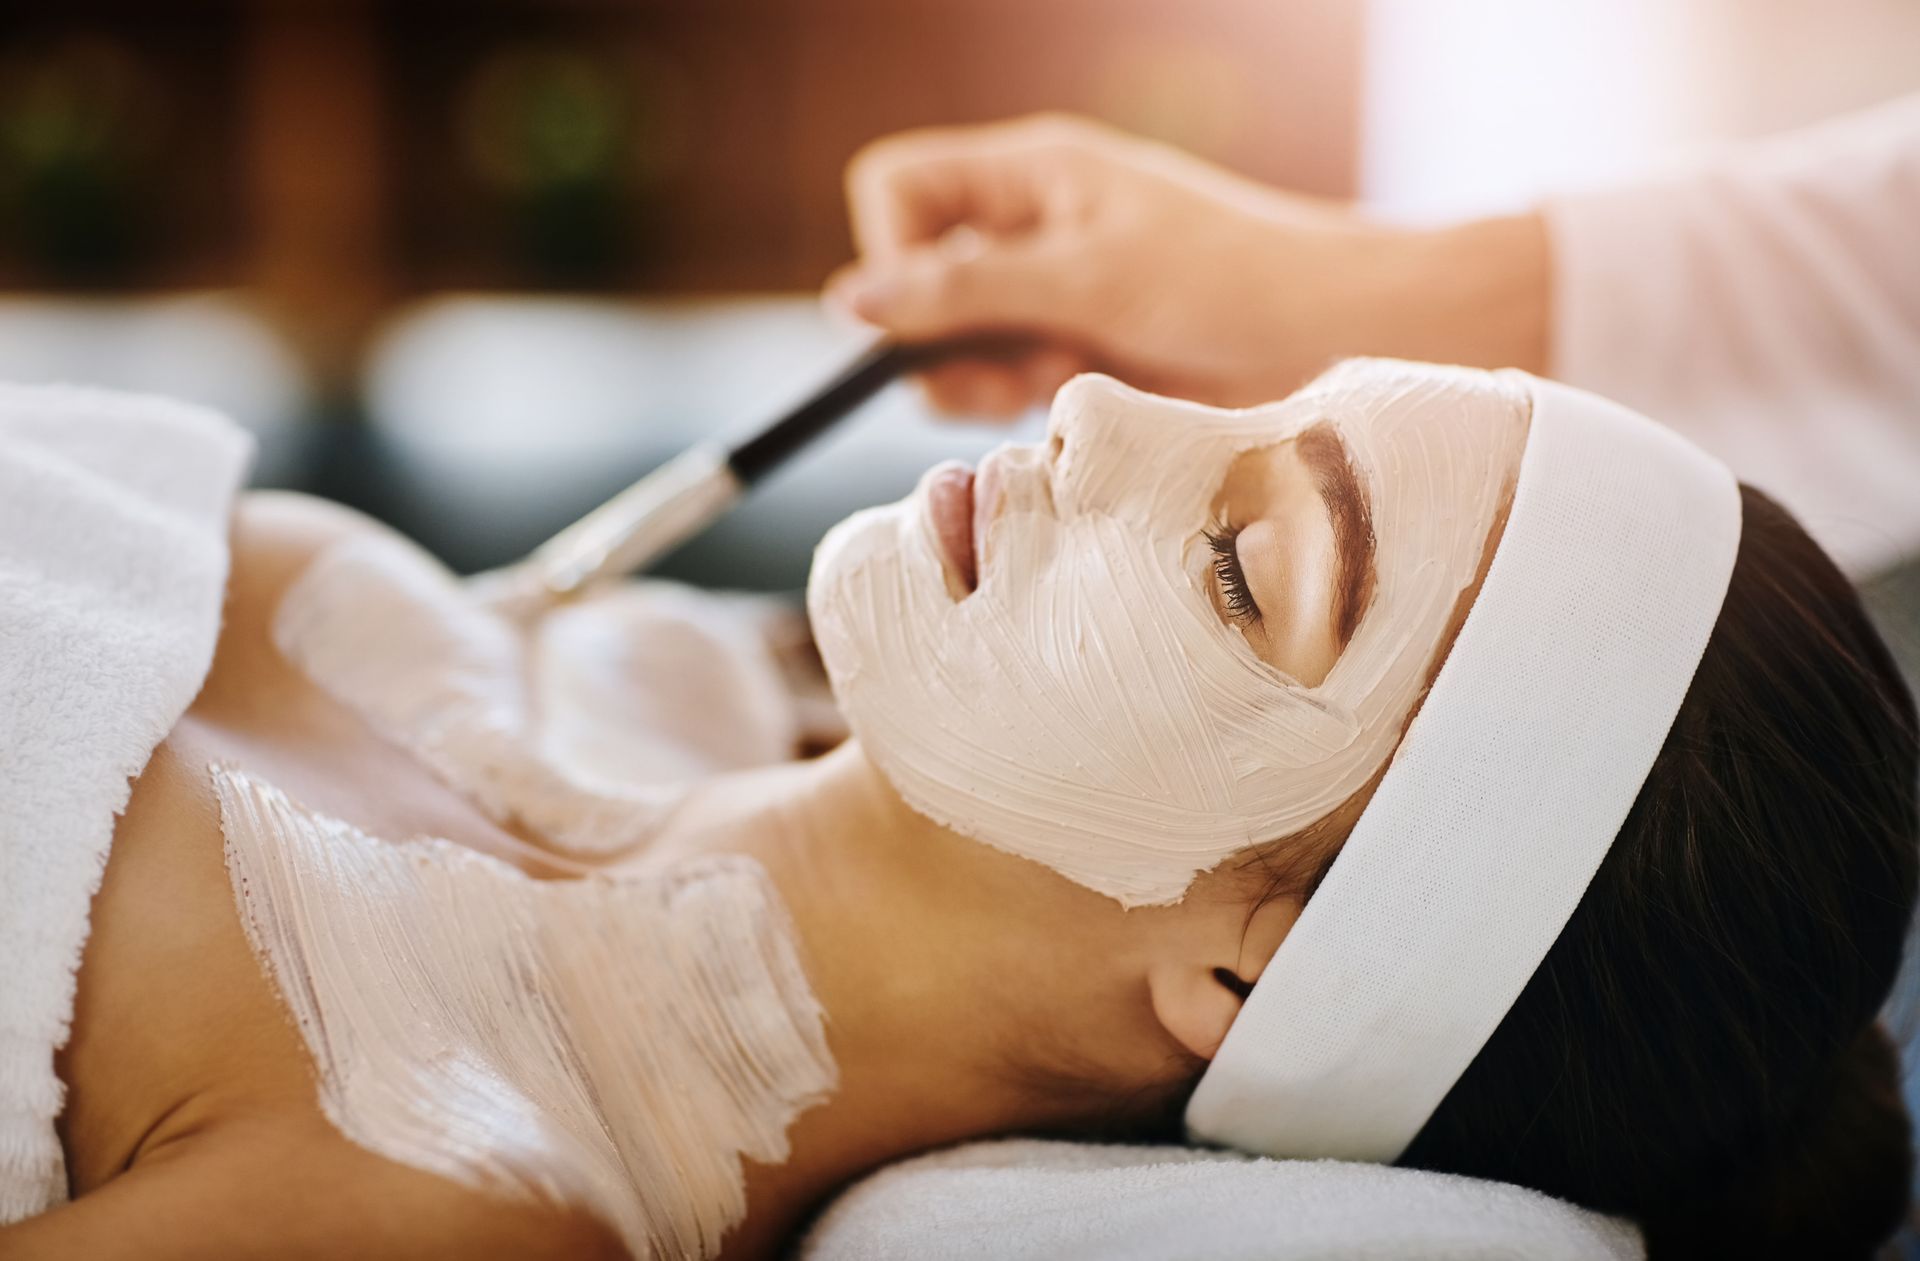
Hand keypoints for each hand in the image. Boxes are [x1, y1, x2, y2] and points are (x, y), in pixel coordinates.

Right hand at [827, 114, 1548, 417]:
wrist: (1337, 338)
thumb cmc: (1230, 280)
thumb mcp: (1088, 278)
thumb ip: (965, 289)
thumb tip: (851, 301)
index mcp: (1028, 175)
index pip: (896, 190)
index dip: (891, 253)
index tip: (932, 312)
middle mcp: (1028, 229)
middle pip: (913, 279)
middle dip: (943, 337)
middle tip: (1018, 362)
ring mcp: (1049, 296)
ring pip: (951, 346)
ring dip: (984, 380)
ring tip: (1062, 381)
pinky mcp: (1074, 357)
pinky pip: (1001, 386)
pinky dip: (1021, 405)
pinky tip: (1079, 401)